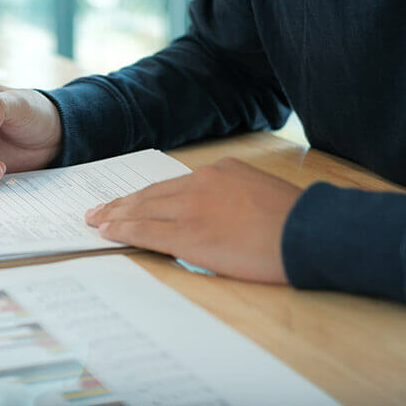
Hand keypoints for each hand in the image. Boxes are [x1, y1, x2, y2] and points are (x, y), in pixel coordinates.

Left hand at [84, 158, 302, 283]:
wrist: (309, 231)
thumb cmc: (296, 219)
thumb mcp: (260, 193)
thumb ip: (231, 198)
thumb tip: (214, 216)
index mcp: (220, 171)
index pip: (173, 185)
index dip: (146, 196)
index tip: (130, 201)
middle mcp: (201, 183)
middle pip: (151, 194)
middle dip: (121, 203)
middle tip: (97, 210)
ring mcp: (192, 208)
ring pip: (143, 210)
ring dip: (116, 216)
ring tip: (96, 221)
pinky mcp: (189, 234)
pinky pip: (147, 232)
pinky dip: (125, 231)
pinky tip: (109, 232)